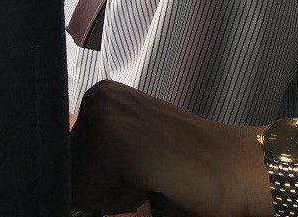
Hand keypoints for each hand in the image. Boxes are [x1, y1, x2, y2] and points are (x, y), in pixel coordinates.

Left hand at [69, 80, 268, 216]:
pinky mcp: (113, 140)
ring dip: (110, 194)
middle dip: (101, 187)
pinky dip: (118, 201)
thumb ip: (95, 159)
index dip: (97, 179)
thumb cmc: (188, 171)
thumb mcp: (130, 153)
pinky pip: (87, 194)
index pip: (66, 156)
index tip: (137, 170)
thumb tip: (58, 181)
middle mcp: (97, 96)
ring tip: (151, 176)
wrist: (239, 170)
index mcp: (99, 96)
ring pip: (74, 183)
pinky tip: (151, 180)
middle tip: (148, 175)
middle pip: (67, 168)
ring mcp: (104, 114)